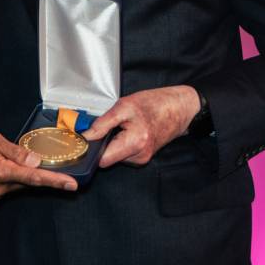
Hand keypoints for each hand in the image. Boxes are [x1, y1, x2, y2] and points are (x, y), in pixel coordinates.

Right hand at [0, 128, 77, 199]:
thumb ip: (15, 151)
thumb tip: (36, 161)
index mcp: (0, 172)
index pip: (34, 178)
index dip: (55, 181)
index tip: (71, 185)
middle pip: (29, 182)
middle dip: (43, 175)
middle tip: (54, 166)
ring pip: (20, 184)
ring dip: (25, 173)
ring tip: (12, 157)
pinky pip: (10, 185)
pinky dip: (15, 176)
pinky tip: (7, 165)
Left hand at [83, 85, 200, 167]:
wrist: (178, 108)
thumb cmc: (155, 104)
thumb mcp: (124, 106)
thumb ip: (102, 124)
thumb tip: (86, 137)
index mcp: (134, 143)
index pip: (103, 160)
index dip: (93, 150)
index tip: (88, 140)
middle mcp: (139, 156)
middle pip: (108, 158)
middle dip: (105, 143)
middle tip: (111, 126)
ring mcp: (142, 158)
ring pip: (115, 156)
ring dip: (114, 142)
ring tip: (124, 126)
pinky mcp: (144, 156)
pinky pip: (124, 153)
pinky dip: (122, 143)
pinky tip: (130, 131)